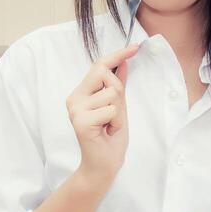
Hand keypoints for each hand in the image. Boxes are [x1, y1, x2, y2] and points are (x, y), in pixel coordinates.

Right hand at [66, 44, 137, 189]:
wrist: (104, 165)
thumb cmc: (110, 137)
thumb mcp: (118, 107)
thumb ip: (117, 85)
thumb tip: (123, 63)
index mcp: (81, 93)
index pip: (98, 67)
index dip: (117, 55)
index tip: (135, 46)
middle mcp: (74, 98)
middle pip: (103, 74)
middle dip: (117, 90)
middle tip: (114, 114)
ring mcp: (75, 109)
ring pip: (111, 93)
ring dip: (118, 111)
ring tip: (110, 126)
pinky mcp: (80, 121)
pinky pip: (110, 109)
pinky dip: (116, 121)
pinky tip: (107, 131)